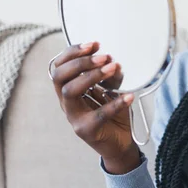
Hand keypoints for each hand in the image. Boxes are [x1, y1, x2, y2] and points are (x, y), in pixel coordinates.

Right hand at [51, 42, 140, 173]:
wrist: (119, 143)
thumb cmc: (112, 113)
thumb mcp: (111, 89)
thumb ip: (110, 75)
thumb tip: (113, 62)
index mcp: (68, 90)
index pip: (58, 67)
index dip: (72, 53)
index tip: (93, 44)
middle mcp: (66, 103)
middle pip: (59, 77)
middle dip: (81, 62)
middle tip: (104, 56)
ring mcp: (74, 117)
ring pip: (70, 92)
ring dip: (92, 76)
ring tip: (113, 68)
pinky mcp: (86, 131)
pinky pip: (98, 114)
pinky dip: (115, 103)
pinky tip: (129, 96)